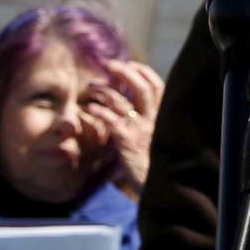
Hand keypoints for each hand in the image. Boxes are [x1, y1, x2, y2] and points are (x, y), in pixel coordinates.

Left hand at [85, 58, 164, 197]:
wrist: (157, 185)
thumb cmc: (155, 165)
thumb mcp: (156, 140)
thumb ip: (148, 125)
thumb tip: (135, 113)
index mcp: (162, 117)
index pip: (158, 86)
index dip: (144, 72)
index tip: (131, 64)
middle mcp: (153, 119)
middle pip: (141, 87)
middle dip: (125, 72)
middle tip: (110, 65)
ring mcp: (140, 128)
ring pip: (122, 100)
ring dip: (105, 89)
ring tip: (91, 86)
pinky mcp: (126, 140)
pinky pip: (110, 119)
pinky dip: (98, 110)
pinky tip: (87, 108)